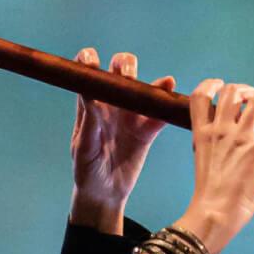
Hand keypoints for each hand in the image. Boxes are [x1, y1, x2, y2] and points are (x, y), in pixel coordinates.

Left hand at [68, 47, 168, 232]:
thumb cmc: (86, 168)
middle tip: (128, 77)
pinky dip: (165, 102)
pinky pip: (158, 114)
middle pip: (120, 70)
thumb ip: (88, 122)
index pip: (87, 72)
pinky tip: (170, 92)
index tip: (92, 62)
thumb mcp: (83, 146)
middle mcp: (111, 103)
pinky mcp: (146, 131)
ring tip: (160, 83)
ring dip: (151, 81)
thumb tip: (91, 95)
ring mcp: (130, 115)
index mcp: (90, 104)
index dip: (89, 60)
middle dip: (125, 65)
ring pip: (143, 88)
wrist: (103, 193)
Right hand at [179, 80, 253, 253]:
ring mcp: (243, 140)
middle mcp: (222, 132)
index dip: (211, 86)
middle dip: (245, 90)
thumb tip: (225, 148)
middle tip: (253, 98)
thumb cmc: (208, 197)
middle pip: (233, 92)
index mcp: (204, 135)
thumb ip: (213, 148)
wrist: (212, 214)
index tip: (220, 86)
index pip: (201, 97)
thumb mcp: (203, 163)